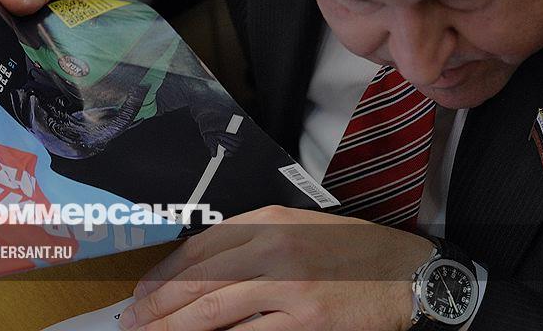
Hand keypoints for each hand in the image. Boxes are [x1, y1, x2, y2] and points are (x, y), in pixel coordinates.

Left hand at [118, 205, 433, 330]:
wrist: (409, 272)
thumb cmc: (356, 253)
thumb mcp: (302, 230)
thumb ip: (255, 243)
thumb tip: (206, 271)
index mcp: (270, 221)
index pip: (200, 247)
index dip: (165, 273)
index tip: (144, 293)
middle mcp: (274, 246)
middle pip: (198, 278)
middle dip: (158, 304)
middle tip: (134, 321)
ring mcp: (288, 283)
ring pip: (213, 308)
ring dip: (175, 327)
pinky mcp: (305, 317)